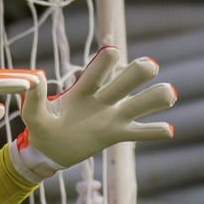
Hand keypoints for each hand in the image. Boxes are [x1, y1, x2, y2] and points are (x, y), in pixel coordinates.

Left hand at [12, 47, 176, 179]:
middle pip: (125, 81)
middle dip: (138, 72)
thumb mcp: (35, 117)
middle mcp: (102, 99)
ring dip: (155, 98)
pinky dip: (154, 131)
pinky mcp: (116, 135)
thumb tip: (37, 77)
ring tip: (169, 94)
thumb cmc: (42, 130)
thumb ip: (35, 100)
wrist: (49, 152)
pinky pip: (140, 132)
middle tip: (149, 66)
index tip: (112, 51)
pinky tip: (168, 130)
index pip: (97, 72)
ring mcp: (112, 116)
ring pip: (139, 104)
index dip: (105, 61)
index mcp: (82, 91)